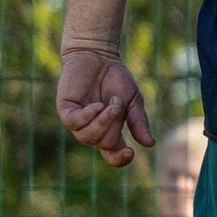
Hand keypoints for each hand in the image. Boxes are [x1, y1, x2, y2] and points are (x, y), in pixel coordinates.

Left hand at [57, 48, 153, 168]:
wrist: (99, 57)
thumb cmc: (116, 79)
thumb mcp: (133, 101)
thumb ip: (138, 121)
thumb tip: (149, 144)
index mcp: (110, 130)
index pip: (113, 155)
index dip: (120, 159)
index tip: (130, 152)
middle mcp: (93, 130)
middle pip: (105, 144)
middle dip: (115, 125)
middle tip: (118, 103)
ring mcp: (78, 121)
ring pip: (88, 138)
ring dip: (103, 122)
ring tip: (109, 103)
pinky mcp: (66, 110)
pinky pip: (74, 123)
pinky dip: (88, 116)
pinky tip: (96, 105)